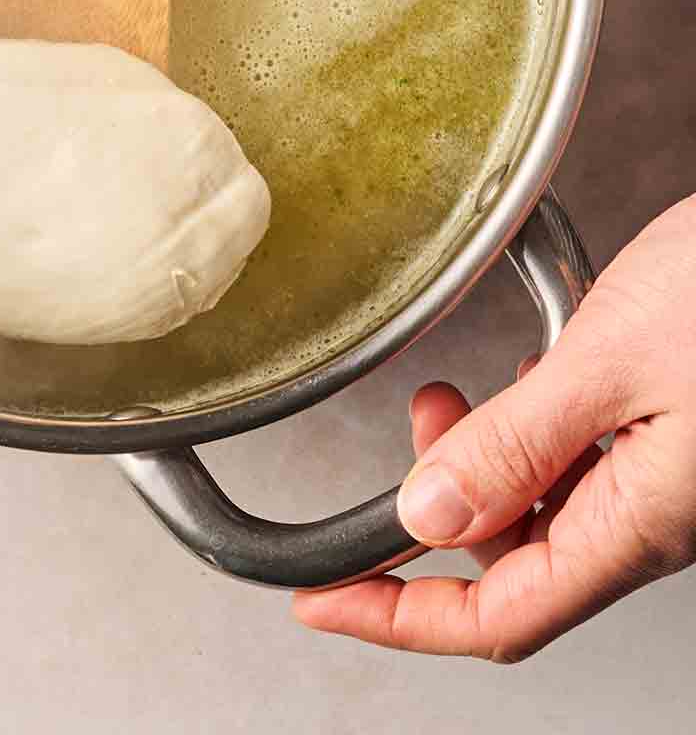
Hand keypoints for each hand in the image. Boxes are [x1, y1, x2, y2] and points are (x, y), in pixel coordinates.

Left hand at [293, 194, 695, 659]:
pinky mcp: (682, 433)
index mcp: (639, 523)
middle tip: (416, 424)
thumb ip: (516, 445)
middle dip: (443, 512)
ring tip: (455, 394)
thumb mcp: (609, 363)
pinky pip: (591, 462)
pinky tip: (534, 378)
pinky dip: (539, 430)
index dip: (400, 618)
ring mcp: (673, 476)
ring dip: (488, 464)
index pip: (498, 616)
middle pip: (520, 562)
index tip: (322, 603)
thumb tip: (424, 518)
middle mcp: (656, 514)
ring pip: (552, 508)